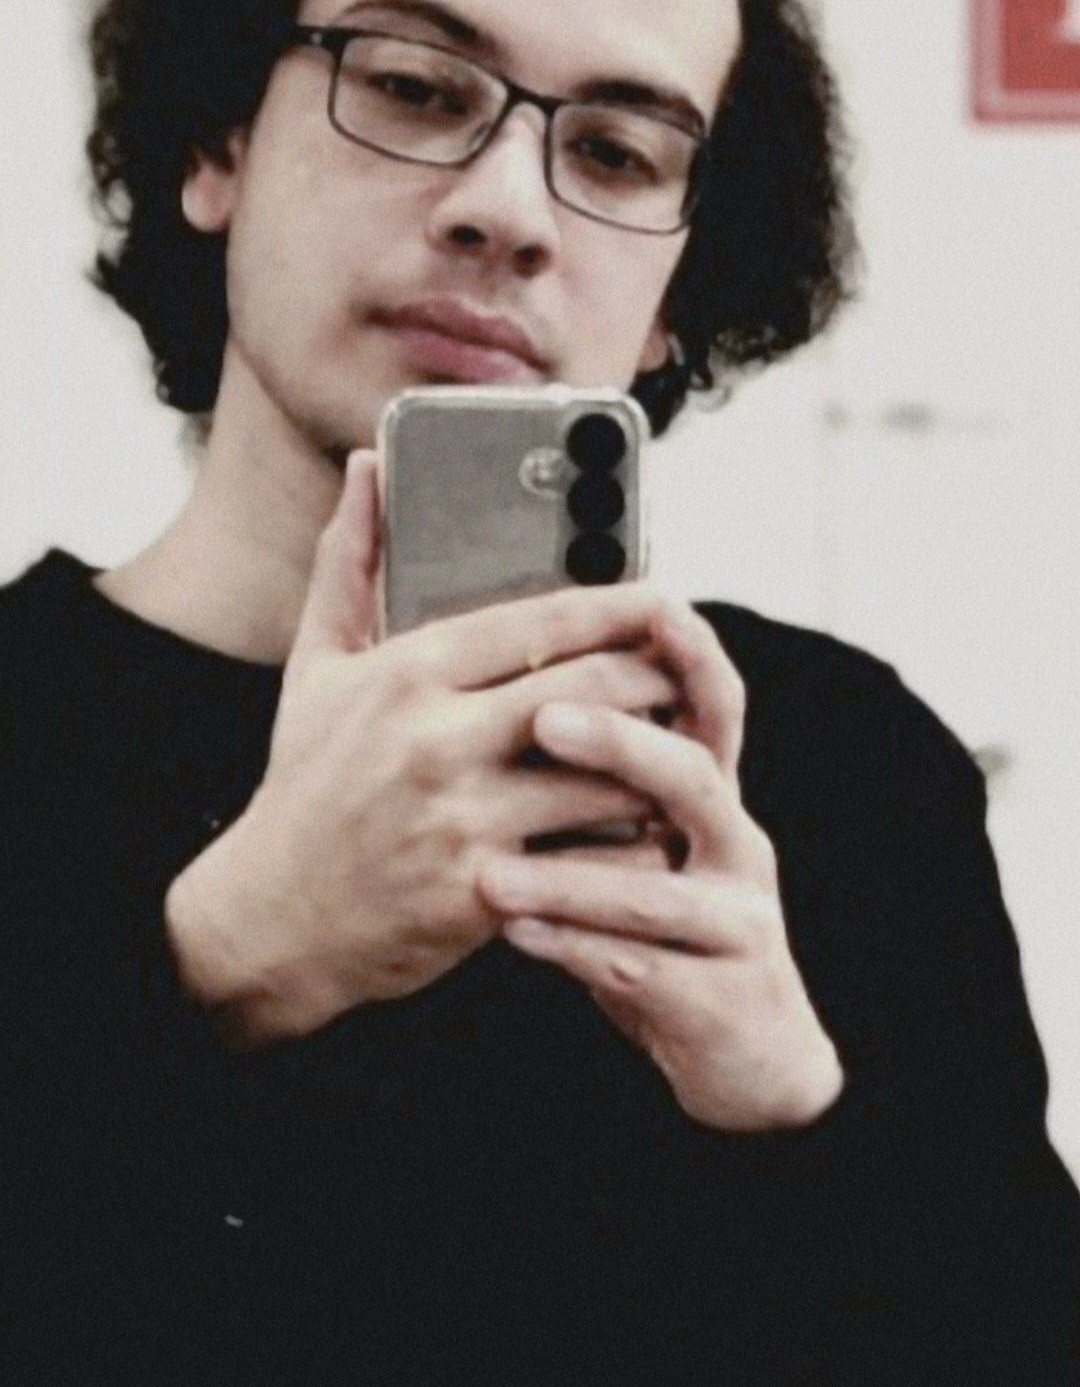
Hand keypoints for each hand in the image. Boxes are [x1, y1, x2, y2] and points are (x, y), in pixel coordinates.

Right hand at [164, 451, 716, 1045]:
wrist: (272, 918)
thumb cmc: (305, 784)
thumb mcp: (315, 665)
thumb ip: (350, 562)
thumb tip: (368, 468)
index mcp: (407, 673)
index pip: (541, 620)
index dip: (618, 607)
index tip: (663, 600)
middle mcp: (437, 740)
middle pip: (591, 687)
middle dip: (656, 677)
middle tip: (689, 674)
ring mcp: (464, 819)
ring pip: (605, 775)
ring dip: (656, 762)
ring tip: (682, 747)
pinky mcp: (486, 892)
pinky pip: (591, 857)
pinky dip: (633, 843)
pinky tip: (650, 830)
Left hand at [478, 612, 844, 1131]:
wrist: (747, 1057)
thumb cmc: (668, 934)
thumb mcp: (648, 847)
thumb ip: (598, 782)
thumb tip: (521, 690)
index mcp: (713, 799)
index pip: (712, 705)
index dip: (690, 652)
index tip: (648, 602)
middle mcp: (736, 848)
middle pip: (693, 778)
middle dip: (621, 744)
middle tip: (541, 721)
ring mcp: (735, 924)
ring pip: (657, 890)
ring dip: (571, 876)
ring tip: (492, 869)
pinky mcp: (718, 996)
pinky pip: (639, 967)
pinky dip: (572, 949)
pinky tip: (513, 935)